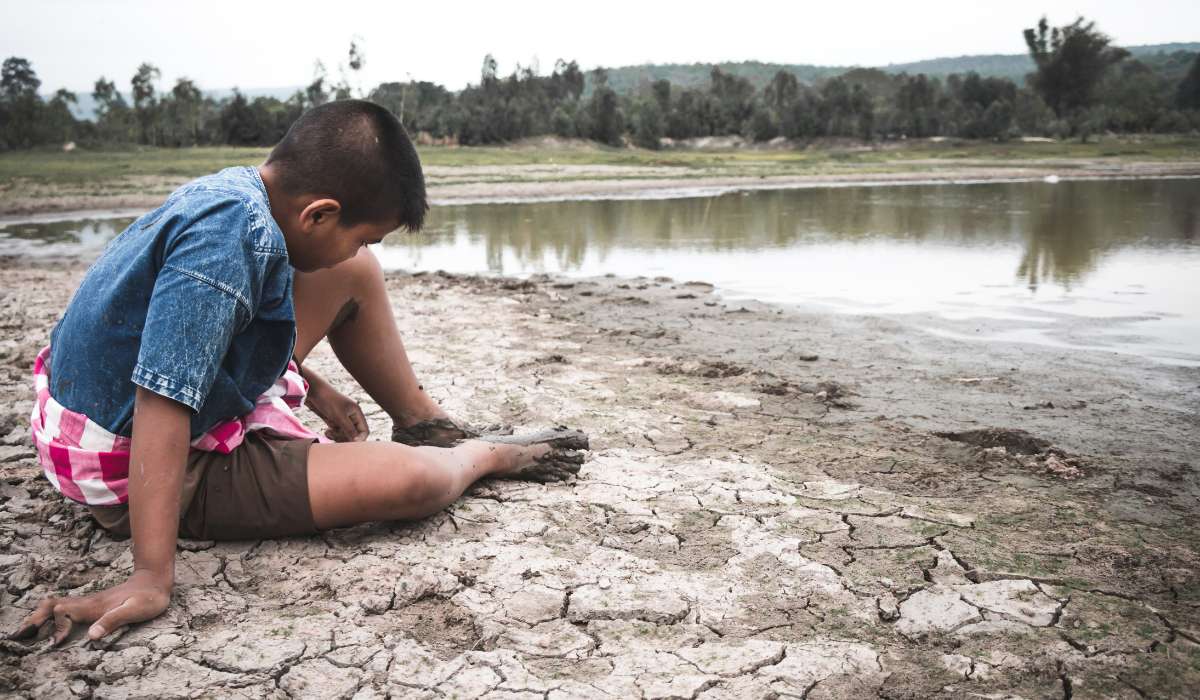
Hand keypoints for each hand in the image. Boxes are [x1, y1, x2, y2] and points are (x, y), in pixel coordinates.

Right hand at [9, 569, 170, 644]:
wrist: (155, 582)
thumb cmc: (148, 598)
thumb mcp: (135, 611)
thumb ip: (114, 621)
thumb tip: (92, 636)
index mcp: (93, 606)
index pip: (62, 612)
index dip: (56, 627)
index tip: (56, 642)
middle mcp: (87, 603)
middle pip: (51, 606)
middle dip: (34, 619)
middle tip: (19, 635)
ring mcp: (88, 603)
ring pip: (55, 606)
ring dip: (39, 617)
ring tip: (25, 632)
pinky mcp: (92, 605)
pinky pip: (64, 608)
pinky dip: (50, 616)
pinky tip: (47, 626)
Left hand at [306, 383, 368, 441]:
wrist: (313, 392)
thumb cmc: (328, 400)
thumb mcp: (339, 416)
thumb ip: (349, 429)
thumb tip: (356, 441)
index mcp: (357, 413)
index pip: (364, 431)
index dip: (359, 439)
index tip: (349, 442)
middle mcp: (351, 417)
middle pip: (354, 435)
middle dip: (346, 438)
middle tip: (336, 438)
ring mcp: (342, 419)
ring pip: (345, 435)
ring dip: (337, 437)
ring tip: (328, 433)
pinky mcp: (334, 421)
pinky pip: (337, 432)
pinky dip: (332, 434)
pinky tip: (326, 431)